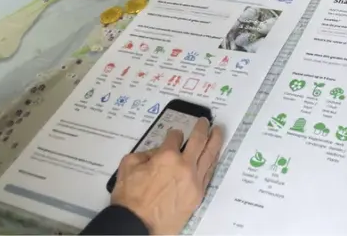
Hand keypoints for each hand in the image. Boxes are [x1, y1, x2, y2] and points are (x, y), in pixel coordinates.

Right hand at [110, 118, 223, 234]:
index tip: (173, 134)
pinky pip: (208, 174)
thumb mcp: (128, 165)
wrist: (138, 225)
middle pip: (199, 141)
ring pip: (209, 157)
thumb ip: (146, 153)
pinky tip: (214, 156)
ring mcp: (194, 182)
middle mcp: (185, 166)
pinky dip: (212, 162)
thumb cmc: (130, 197)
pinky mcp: (197, 195)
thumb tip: (157, 153)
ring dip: (214, 141)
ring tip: (218, 132)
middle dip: (202, 129)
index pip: (175, 137)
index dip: (173, 133)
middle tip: (205, 121)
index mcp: (167, 156)